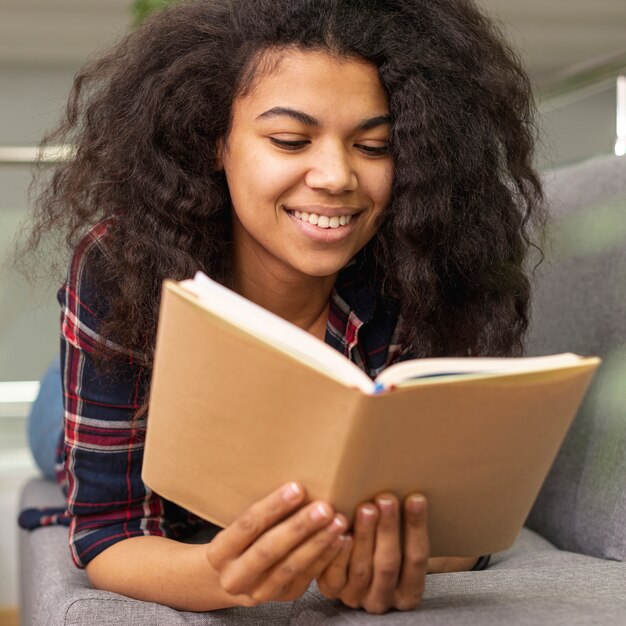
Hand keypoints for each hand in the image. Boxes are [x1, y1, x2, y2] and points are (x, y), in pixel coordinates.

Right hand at [206, 482, 348, 606]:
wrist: (231, 578)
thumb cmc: (241, 538)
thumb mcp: (237, 523)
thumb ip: (260, 509)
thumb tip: (295, 480)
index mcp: (219, 553)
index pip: (247, 525)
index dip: (273, 507)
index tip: (298, 487)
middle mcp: (235, 577)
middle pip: (269, 549)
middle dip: (299, 527)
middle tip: (325, 507)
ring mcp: (258, 592)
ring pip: (291, 566)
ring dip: (318, 543)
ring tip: (339, 522)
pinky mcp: (282, 597)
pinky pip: (307, 577)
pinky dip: (326, 558)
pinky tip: (341, 540)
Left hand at [317, 492, 428, 613]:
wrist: (356, 566)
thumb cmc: (384, 547)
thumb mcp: (400, 545)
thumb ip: (406, 530)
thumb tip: (416, 496)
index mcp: (409, 593)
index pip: (417, 560)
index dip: (416, 529)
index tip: (416, 499)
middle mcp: (384, 599)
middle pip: (388, 564)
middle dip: (388, 529)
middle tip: (386, 499)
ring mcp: (357, 597)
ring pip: (362, 568)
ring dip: (364, 536)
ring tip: (366, 508)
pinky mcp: (333, 591)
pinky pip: (335, 574)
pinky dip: (339, 552)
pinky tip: (341, 530)